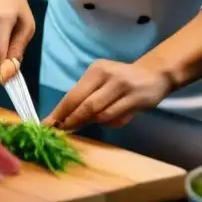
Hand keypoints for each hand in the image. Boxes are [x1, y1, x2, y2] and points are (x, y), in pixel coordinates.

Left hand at [46, 59, 174, 131]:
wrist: (154, 74)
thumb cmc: (120, 78)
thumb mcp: (101, 79)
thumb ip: (85, 94)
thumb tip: (63, 117)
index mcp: (96, 70)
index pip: (73, 94)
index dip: (60, 112)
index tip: (48, 124)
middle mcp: (109, 77)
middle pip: (85, 105)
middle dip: (72, 121)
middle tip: (62, 131)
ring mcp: (124, 88)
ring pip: (101, 115)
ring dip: (91, 123)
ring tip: (85, 124)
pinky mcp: (137, 101)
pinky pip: (117, 119)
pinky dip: (109, 123)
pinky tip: (110, 119)